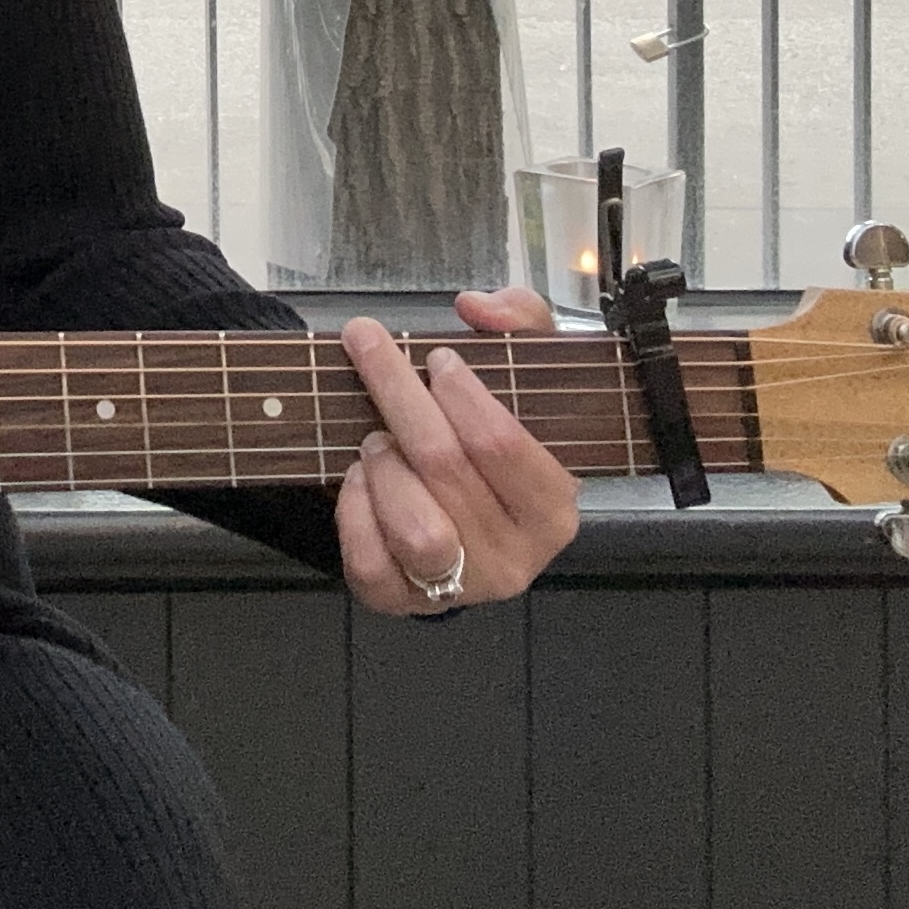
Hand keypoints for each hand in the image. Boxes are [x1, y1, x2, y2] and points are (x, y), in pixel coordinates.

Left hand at [332, 286, 578, 618]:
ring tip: (376, 433)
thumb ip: (520, 320)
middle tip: (370, 347)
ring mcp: (460, 588)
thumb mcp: (526, 369)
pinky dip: (355, 511)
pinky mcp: (403, 601)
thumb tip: (477, 307)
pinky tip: (359, 477)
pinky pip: (370, 561)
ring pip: (414, 527)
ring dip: (384, 463)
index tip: (436, 356)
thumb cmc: (494, 436)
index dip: (462, 392)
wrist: (463, 510)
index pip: (502, 444)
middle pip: (446, 467)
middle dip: (399, 395)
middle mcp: (515, 559)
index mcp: (554, 509)